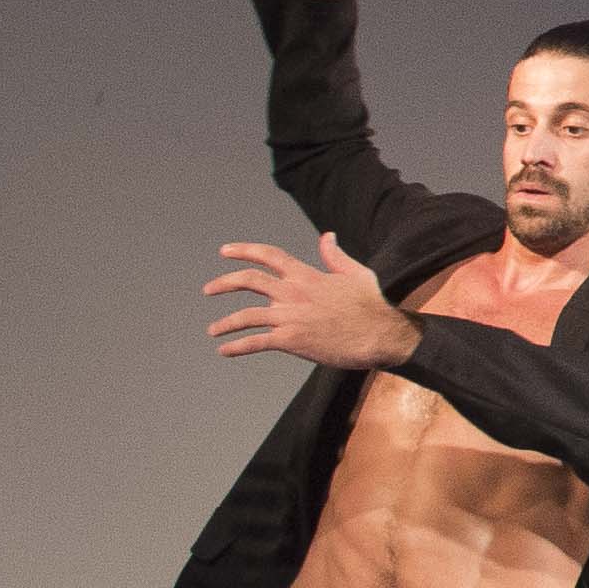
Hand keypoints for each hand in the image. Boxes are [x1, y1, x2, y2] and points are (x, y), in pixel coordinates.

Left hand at [204, 234, 421, 370]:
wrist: (380, 335)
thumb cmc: (372, 305)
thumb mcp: (355, 273)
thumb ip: (335, 256)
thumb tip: (327, 237)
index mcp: (307, 275)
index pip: (269, 256)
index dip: (244, 250)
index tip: (225, 250)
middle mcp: (293, 293)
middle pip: (249, 280)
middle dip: (224, 283)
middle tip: (209, 289)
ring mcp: (290, 316)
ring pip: (246, 315)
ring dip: (225, 323)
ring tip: (213, 330)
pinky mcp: (291, 339)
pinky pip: (255, 342)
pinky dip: (236, 347)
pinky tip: (225, 351)